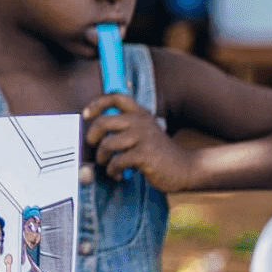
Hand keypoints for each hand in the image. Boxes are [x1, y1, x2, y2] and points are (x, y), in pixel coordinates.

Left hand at [81, 93, 199, 191]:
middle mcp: (141, 121)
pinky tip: (119, 174)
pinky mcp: (145, 154)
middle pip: (103, 122)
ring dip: (102, 158)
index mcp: (140, 113)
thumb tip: (96, 130)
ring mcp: (143, 137)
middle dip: (92, 136)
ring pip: (107, 144)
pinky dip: (113, 170)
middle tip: (93, 146)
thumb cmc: (158, 152)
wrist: (185, 168)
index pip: (116, 97)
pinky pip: (117, 161)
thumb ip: (125, 127)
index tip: (86, 115)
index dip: (96, 103)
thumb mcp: (144, 133)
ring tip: (108, 165)